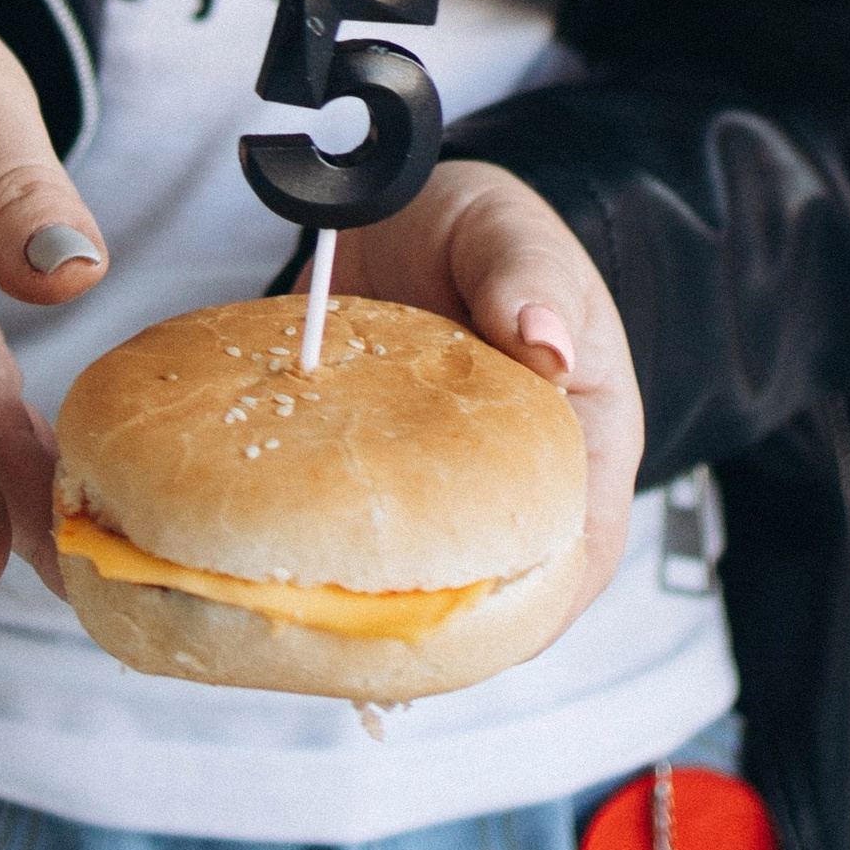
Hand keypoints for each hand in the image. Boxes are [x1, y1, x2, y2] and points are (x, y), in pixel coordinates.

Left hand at [333, 159, 642, 632]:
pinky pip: (365, 548)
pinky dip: (322, 565)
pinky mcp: (383, 485)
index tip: (471, 632)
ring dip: (374, 611)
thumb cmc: (484, 226)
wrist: (410, 205)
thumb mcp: (511, 234)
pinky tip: (264, 575)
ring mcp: (449, 491)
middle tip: (362, 644)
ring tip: (302, 626)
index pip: (584, 551)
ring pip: (429, 582)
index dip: (539, 607)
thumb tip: (546, 343)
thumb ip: (527, 280)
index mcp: (585, 437)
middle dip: (442, 632)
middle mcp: (520, 481)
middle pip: (503, 593)